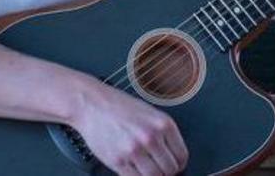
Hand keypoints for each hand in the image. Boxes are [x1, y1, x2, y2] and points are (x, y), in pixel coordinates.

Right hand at [71, 81, 188, 174]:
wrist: (92, 104)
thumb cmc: (119, 107)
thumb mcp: (150, 113)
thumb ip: (163, 133)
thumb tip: (173, 155)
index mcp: (163, 124)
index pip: (182, 156)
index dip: (179, 164)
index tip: (173, 165)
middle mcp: (151, 137)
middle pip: (170, 169)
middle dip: (166, 171)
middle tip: (158, 167)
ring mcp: (134, 150)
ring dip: (151, 175)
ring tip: (145, 168)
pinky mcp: (118, 160)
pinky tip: (133, 168)